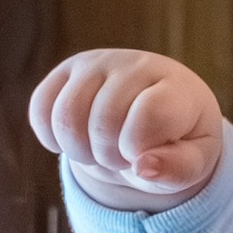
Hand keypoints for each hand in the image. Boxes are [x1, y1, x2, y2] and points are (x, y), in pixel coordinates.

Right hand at [30, 48, 223, 208]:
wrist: (154, 117)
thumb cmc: (177, 142)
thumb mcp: (192, 163)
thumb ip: (177, 169)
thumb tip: (144, 168)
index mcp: (177, 87)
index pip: (148, 115)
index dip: (138, 149)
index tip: (146, 154)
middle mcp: (137, 64)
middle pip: (102, 122)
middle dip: (109, 156)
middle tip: (123, 156)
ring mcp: (98, 63)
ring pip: (66, 117)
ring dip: (79, 150)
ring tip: (100, 149)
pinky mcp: (66, 70)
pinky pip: (40, 110)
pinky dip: (52, 139)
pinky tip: (77, 140)